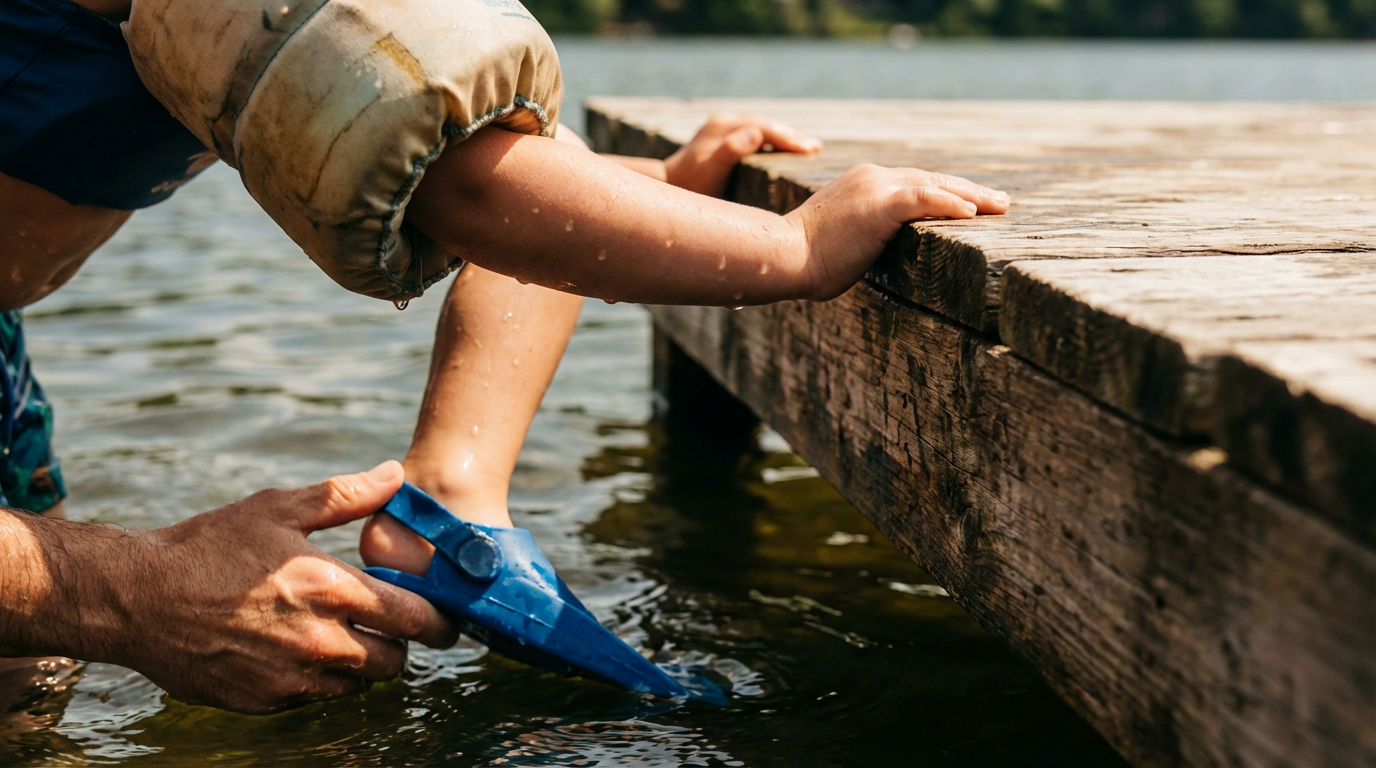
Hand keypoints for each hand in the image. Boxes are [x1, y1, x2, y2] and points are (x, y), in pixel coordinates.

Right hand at [118, 461, 455, 713]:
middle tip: (387, 622)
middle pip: (396, 661)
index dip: (438, 619)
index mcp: (332, 592)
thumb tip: (395, 475)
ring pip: (358, 684)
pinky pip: (315, 697)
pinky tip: (298, 648)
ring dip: (360, 663)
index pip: (417, 620)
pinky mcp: (265, 702)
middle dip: (400, 643)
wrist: (137, 599)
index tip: (442, 615)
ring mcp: (292, 680)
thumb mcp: (278, 509)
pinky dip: (319, 678)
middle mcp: (319, 643)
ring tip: (341, 631)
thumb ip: (345, 495)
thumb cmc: (208, 547)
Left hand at [663, 114, 822, 196]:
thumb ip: (729, 152)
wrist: (666, 187)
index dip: (788, 138)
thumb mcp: (709, 172)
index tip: (810, 150)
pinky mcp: (724, 138)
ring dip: (785, 137)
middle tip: (817, 149)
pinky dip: (773, 142)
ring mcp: (723, 129)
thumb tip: (755, 133)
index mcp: (723, 128)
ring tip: (809, 149)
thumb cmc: (688, 188)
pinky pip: (755, 136)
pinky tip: (786, 151)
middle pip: (765, 125)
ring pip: (762, 128)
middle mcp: (723, 123)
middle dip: (792, 136)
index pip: (763, 128)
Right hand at [786, 164, 1009, 300]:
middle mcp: (872, 177)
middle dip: (969, 190)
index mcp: (862, 184)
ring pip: (937, 185)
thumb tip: (868, 259)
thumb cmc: (800, 261)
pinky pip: (926, 199)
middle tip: (1000, 201)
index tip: (969, 203)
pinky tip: (973, 214)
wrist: (782, 255)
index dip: (945, 192)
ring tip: (1001, 206)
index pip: (914, 183)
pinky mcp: (881, 204)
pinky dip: (951, 203)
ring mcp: (877, 187)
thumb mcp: (837, 242)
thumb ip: (860, 239)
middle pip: (933, 178)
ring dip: (973, 196)